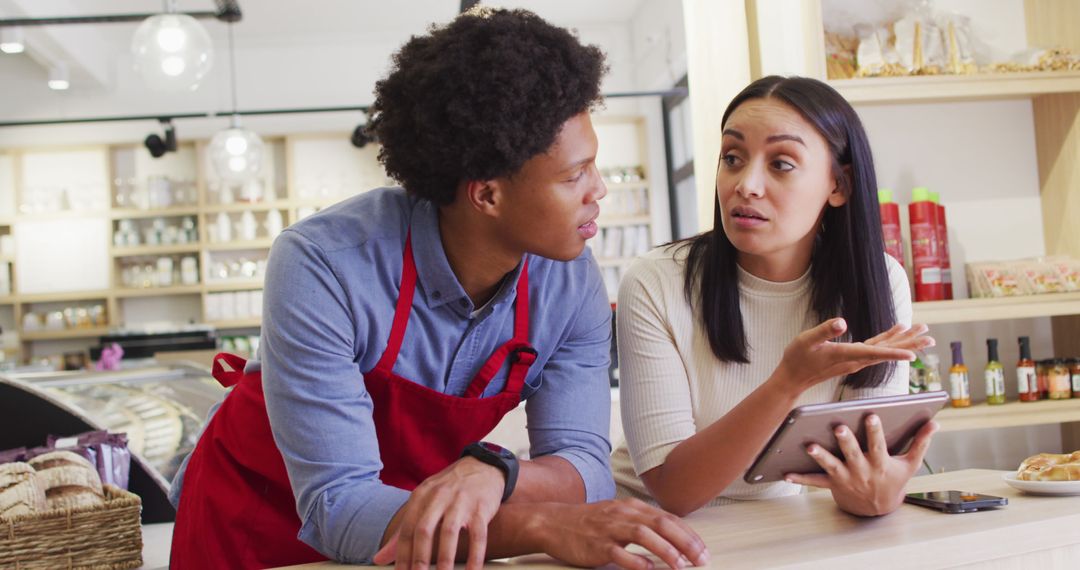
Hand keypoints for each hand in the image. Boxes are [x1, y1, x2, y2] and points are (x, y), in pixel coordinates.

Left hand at [373, 456, 503, 569]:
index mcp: (421, 496)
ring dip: (445, 558)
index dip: (402, 555)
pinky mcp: (481, 507)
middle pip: (424, 529)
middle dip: (420, 558)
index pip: (407, 529)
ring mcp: (461, 501)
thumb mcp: (424, 501)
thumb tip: (379, 559)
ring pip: (449, 532)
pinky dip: (476, 555)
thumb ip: (403, 531)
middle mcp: (439, 497)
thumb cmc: (450, 489)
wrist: (483, 466)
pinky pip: (478, 535)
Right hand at [533, 498, 708, 569]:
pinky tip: (647, 568)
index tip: (703, 550)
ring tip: (681, 565)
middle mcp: (623, 514)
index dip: (688, 534)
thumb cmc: (588, 522)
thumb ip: (642, 524)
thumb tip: (671, 538)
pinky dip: (635, 561)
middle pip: (661, 524)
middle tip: (701, 559)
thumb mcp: (618, 516)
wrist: (553, 522)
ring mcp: (609, 529)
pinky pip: (619, 552)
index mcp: (632, 507)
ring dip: (666, 550)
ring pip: (643, 534)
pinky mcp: (596, 545)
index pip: (668, 518)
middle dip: (685, 542)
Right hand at [775, 319, 933, 391]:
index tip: (913, 354)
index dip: (894, 353)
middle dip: (910, 344)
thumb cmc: (797, 357)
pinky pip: (876, 348)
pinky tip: (897, 331)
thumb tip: (842, 322)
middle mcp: (855, 360)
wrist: (793, 377)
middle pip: (888, 352)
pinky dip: (889, 340)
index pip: (875, 353)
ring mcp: (855, 360)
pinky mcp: (852, 357)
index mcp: (846, 355)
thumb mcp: (807, 340)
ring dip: (904, 341)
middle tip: (930, 336)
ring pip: (885, 350)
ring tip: (922, 331)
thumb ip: (825, 331)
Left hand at [786, 414, 938, 515]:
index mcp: (880, 463)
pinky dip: (800, 478)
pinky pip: (815, 481)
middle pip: (853, 454)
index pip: (878, 445)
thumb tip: (934, 423)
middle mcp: (862, 471)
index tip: (871, 415)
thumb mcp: (909, 464)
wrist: (878, 510)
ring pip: (832, 466)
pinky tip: (785, 472)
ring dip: (821, 457)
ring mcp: (846, 478)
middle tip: (837, 427)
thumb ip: (920, 443)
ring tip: (809, 446)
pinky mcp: (833, 485)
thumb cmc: (893, 481)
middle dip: (846, 441)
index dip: (875, 431)